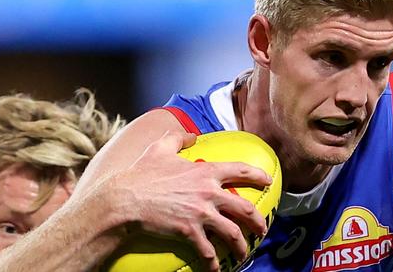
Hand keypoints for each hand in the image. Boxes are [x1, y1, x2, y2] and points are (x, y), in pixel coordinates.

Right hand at [111, 131, 272, 270]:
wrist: (124, 200)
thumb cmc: (141, 173)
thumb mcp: (160, 148)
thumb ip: (179, 138)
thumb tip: (193, 134)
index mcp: (206, 172)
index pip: (240, 170)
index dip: (257, 175)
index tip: (268, 181)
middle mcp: (208, 192)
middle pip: (244, 208)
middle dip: (258, 221)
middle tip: (262, 229)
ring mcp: (200, 213)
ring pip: (232, 232)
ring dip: (241, 245)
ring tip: (244, 253)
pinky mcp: (189, 231)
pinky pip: (208, 250)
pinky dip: (213, 262)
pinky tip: (215, 269)